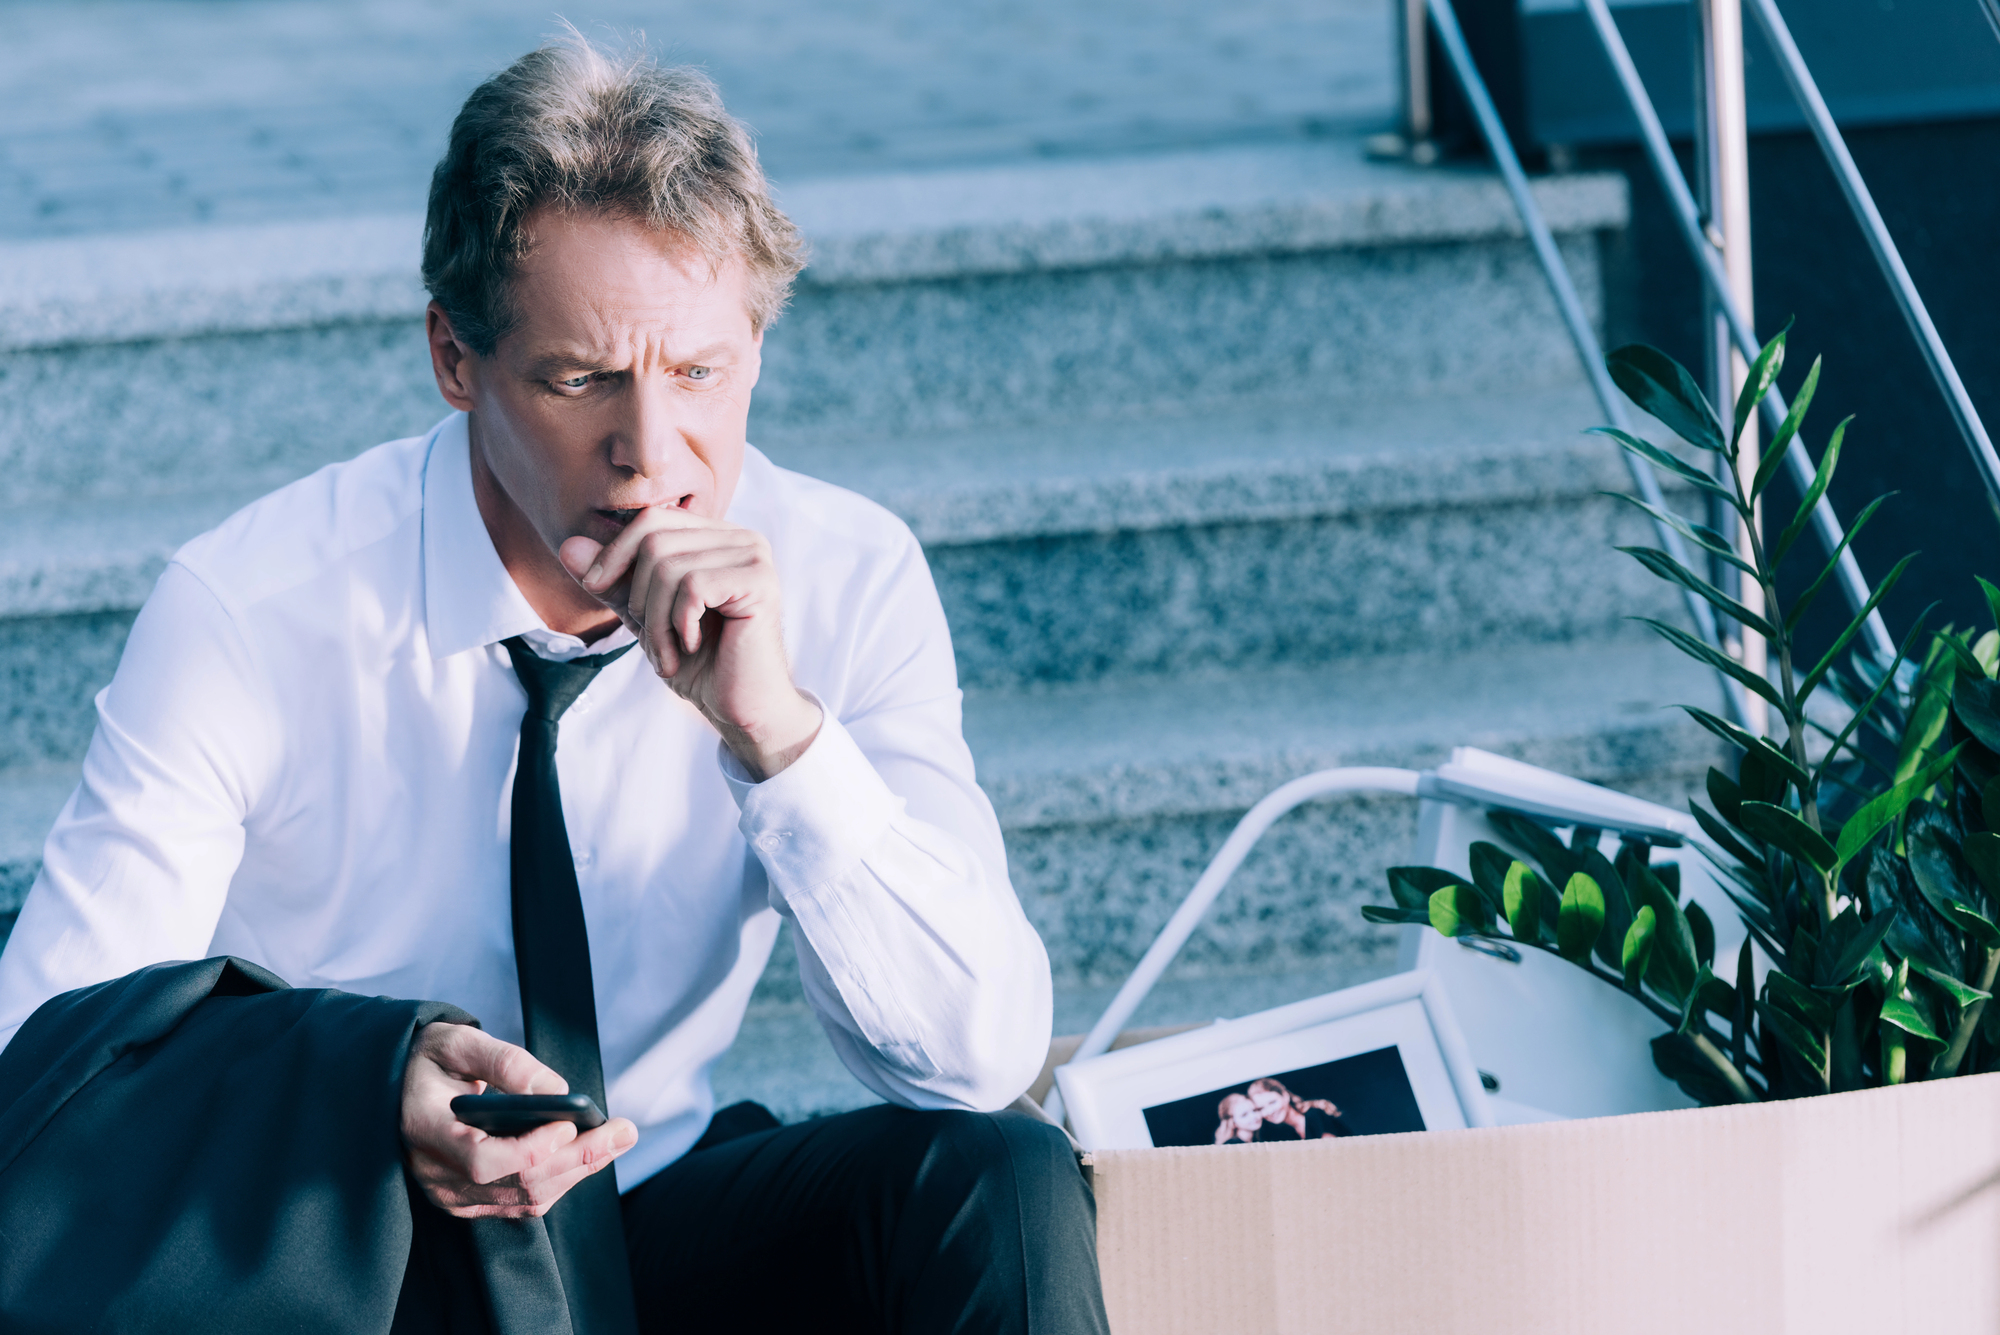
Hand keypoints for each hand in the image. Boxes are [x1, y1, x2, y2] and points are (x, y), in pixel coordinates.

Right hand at [400, 1022, 637, 1218]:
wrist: (398, 1085)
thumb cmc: (428, 1058)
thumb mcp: (457, 1041)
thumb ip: (504, 1061)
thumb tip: (557, 1091)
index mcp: (425, 1129)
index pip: (483, 1160)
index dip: (532, 1148)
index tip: (570, 1123)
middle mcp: (435, 1173)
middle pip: (517, 1183)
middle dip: (578, 1158)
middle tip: (625, 1131)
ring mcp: (450, 1194)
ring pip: (525, 1198)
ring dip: (578, 1170)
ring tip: (618, 1139)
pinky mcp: (466, 1200)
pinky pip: (520, 1201)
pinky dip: (560, 1179)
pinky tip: (589, 1154)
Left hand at [559, 509, 820, 779]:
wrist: (740, 708)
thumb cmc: (699, 663)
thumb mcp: (644, 618)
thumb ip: (612, 582)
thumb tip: (568, 545)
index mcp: (716, 537)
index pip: (651, 519)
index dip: (615, 552)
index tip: (596, 589)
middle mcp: (740, 537)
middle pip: (654, 539)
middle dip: (636, 594)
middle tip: (649, 637)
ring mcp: (754, 556)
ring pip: (668, 565)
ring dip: (656, 620)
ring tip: (669, 651)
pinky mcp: (760, 582)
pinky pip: (693, 587)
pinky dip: (679, 624)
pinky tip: (692, 646)